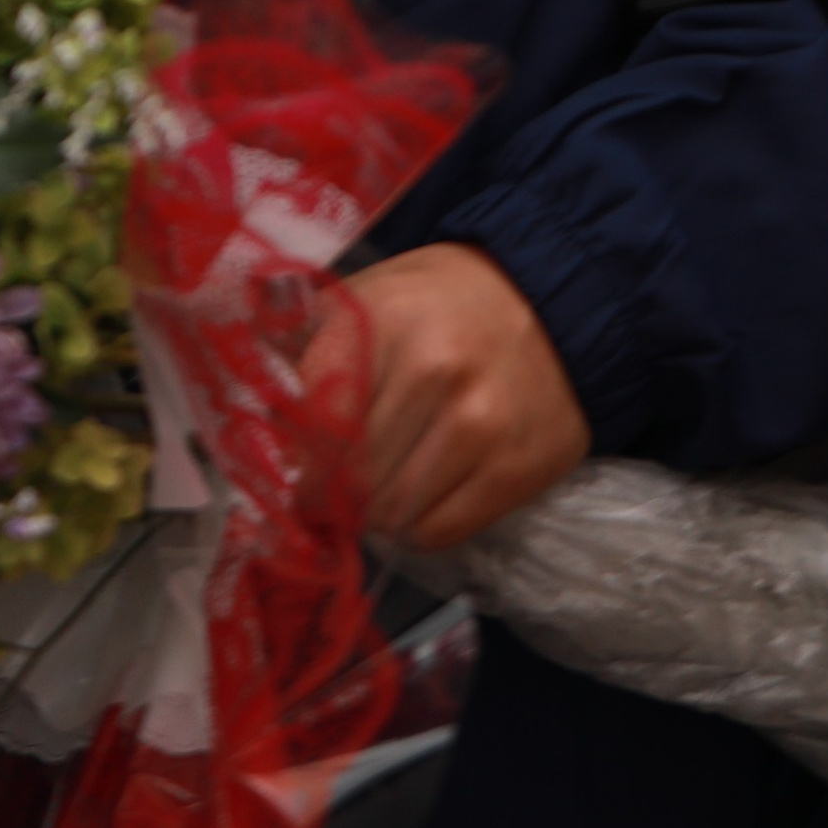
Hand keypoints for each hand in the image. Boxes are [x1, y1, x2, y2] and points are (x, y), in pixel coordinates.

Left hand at [306, 242, 590, 551]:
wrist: (552, 304)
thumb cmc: (442, 303)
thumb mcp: (370, 296)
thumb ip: (313, 348)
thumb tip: (275, 426)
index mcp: (384, 319)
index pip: (315, 418)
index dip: (298, 454)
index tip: (297, 466)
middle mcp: (434, 370)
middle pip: (351, 471)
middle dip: (333, 491)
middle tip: (329, 492)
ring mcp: (480, 424)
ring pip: (391, 511)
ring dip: (373, 515)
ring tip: (373, 495)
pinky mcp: (516, 469)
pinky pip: (438, 532)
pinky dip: (415, 529)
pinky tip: (415, 502)